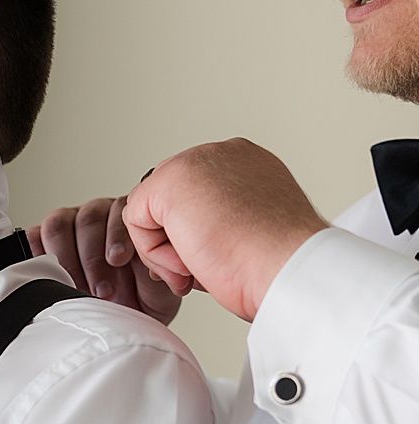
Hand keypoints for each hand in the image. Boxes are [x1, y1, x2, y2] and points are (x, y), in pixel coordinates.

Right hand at [29, 196, 184, 322]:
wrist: (122, 319)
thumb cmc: (142, 299)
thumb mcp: (158, 284)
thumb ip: (150, 264)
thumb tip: (140, 257)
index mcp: (129, 217)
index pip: (119, 211)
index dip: (116, 236)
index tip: (119, 260)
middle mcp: (99, 215)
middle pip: (87, 219)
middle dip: (93, 257)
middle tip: (102, 288)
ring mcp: (68, 225)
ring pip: (58, 225)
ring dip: (67, 260)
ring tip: (79, 289)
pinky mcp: (42, 240)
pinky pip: (32, 237)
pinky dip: (36, 255)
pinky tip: (49, 276)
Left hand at [120, 140, 328, 320]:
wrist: (288, 267)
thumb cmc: (278, 263)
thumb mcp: (250, 232)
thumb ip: (215, 221)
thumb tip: (182, 234)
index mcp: (248, 164)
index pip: (194, 198)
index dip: (194, 236)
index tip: (217, 259)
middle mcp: (224, 155)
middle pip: (168, 203)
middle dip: (176, 243)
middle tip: (203, 268)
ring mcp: (198, 161)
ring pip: (151, 213)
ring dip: (169, 251)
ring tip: (205, 265)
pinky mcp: (170, 180)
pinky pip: (136, 223)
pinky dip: (156, 253)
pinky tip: (192, 259)